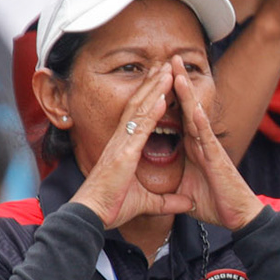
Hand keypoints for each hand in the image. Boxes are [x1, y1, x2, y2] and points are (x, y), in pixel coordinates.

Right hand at [71, 62, 193, 229]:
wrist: (92, 216)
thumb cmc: (112, 208)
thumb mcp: (148, 204)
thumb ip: (167, 201)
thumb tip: (187, 203)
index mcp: (124, 148)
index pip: (139, 116)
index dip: (150, 96)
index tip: (162, 80)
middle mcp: (121, 141)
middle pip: (139, 105)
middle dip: (153, 83)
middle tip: (166, 64)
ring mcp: (121, 145)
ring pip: (139, 110)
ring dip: (154, 89)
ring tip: (167, 70)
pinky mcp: (123, 154)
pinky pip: (139, 129)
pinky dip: (151, 112)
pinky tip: (162, 97)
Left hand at [174, 65, 262, 231]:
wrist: (237, 218)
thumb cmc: (215, 204)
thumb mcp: (186, 191)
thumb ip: (174, 182)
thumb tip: (161, 184)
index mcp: (192, 147)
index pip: (178, 115)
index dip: (169, 95)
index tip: (159, 76)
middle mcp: (201, 142)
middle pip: (187, 106)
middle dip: (178, 82)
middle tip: (170, 57)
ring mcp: (210, 147)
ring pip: (196, 114)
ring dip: (186, 92)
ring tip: (177, 69)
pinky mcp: (217, 158)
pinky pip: (206, 136)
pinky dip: (199, 120)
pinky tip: (192, 106)